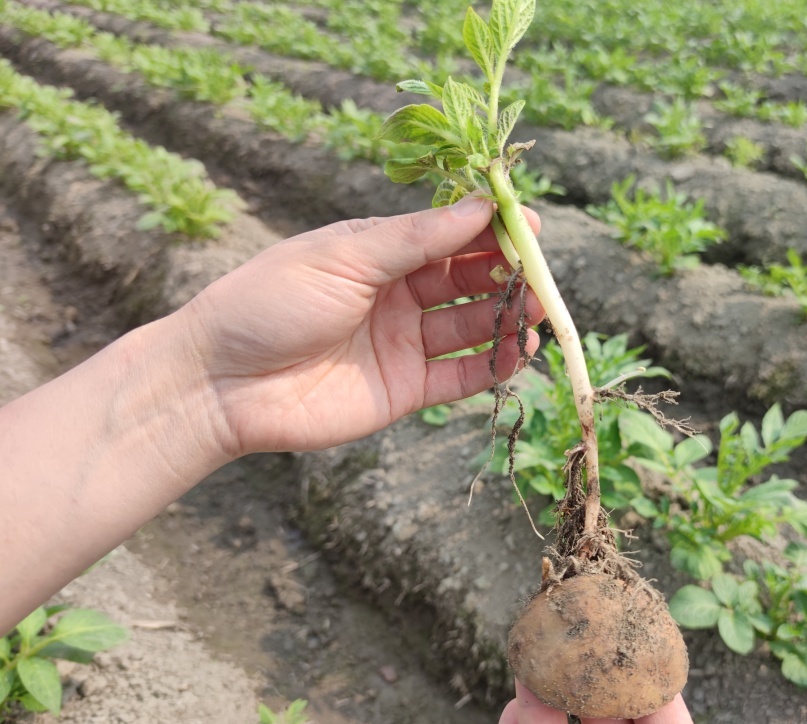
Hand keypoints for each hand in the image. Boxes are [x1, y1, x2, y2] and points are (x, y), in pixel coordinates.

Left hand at [182, 194, 541, 456]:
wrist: (220, 384)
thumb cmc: (269, 303)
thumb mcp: (344, 257)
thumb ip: (416, 238)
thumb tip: (482, 207)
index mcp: (378, 251)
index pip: (449, 234)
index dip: (491, 229)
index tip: (531, 226)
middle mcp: (396, 294)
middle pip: (468, 279)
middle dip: (508, 274)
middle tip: (541, 275)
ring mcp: (402, 343)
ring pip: (472, 326)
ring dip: (508, 318)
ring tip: (539, 315)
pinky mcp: (404, 389)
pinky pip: (461, 375)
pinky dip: (493, 365)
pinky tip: (518, 353)